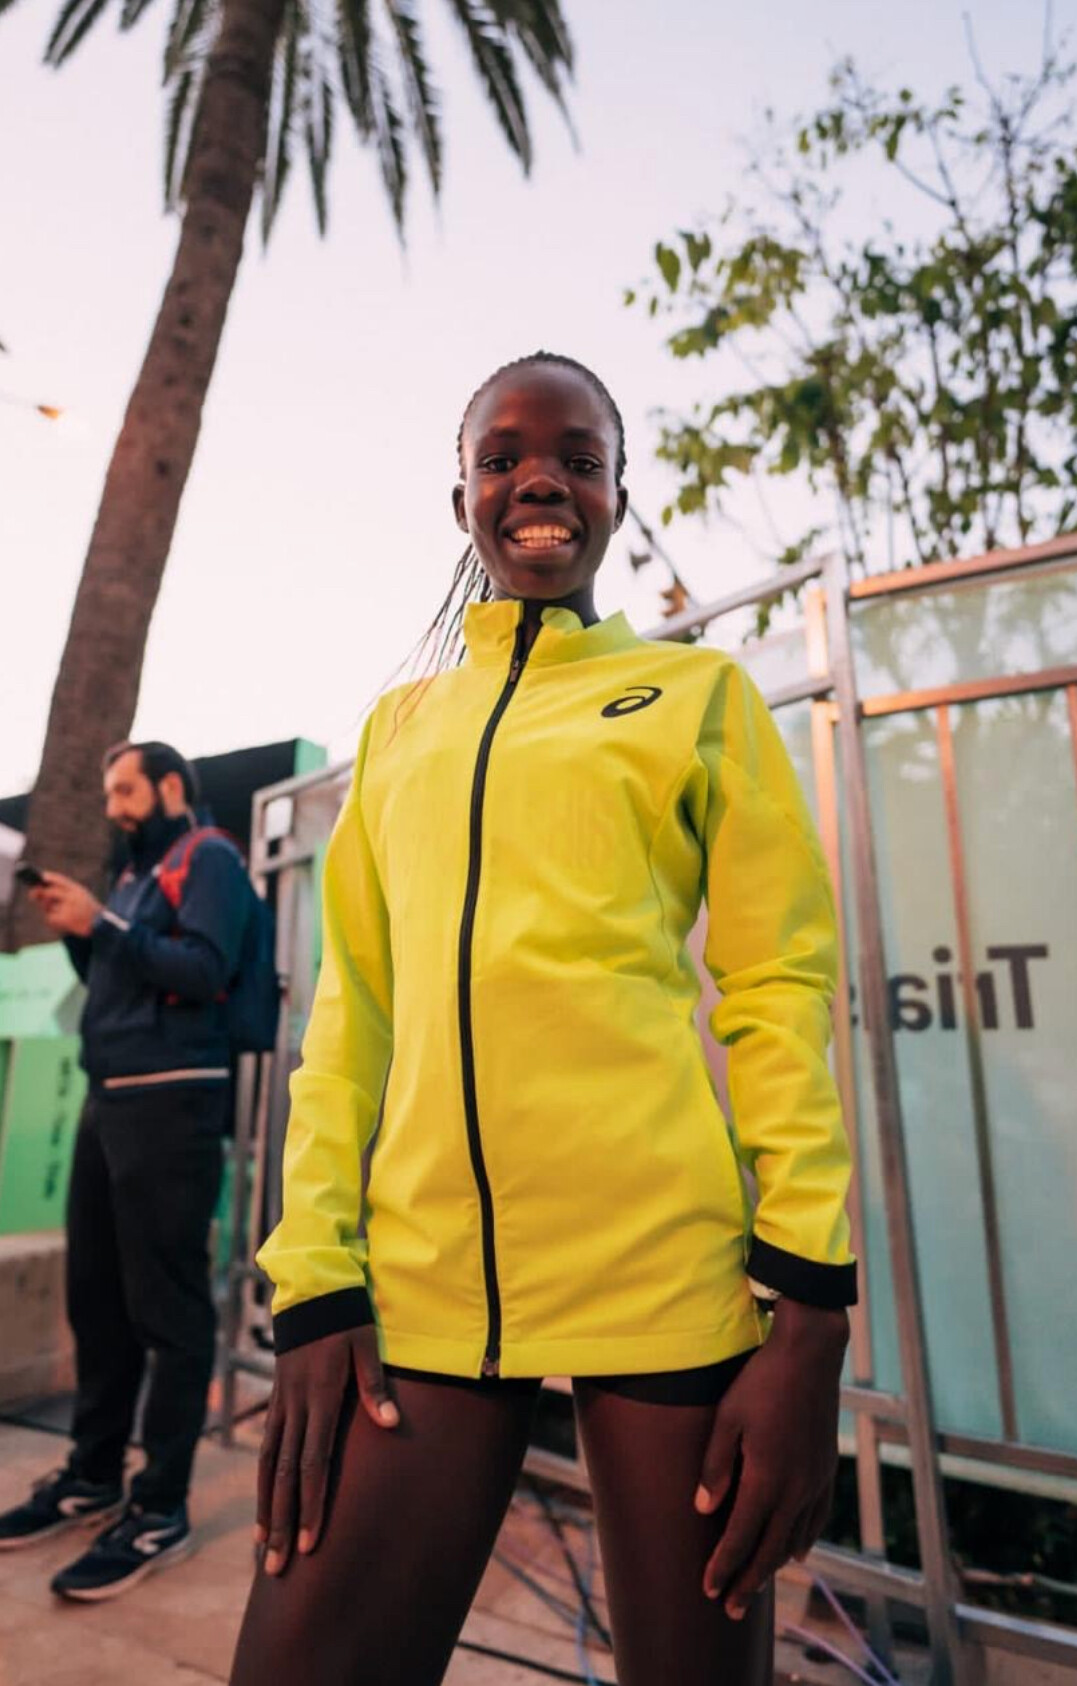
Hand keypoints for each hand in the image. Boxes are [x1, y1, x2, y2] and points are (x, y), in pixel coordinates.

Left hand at [30, 873, 101, 936]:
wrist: (102, 928)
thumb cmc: (88, 912)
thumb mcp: (81, 898)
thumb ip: (64, 893)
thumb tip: (40, 894)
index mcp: (78, 890)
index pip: (61, 880)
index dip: (50, 877)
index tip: (41, 876)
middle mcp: (73, 897)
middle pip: (49, 892)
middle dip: (40, 893)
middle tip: (32, 895)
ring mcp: (68, 909)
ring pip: (48, 906)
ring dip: (49, 909)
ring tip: (63, 915)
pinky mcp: (64, 920)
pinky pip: (49, 917)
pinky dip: (52, 920)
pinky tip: (63, 923)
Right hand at [255, 1323, 397, 1575]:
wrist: (310, 1290)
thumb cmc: (345, 1317)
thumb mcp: (366, 1345)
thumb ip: (375, 1386)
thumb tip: (391, 1423)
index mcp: (318, 1396)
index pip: (313, 1463)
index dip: (311, 1504)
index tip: (310, 1542)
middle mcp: (293, 1406)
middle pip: (285, 1476)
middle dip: (282, 1523)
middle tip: (278, 1567)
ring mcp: (281, 1405)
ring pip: (269, 1467)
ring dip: (267, 1510)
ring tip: (263, 1550)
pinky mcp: (276, 1401)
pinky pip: (266, 1449)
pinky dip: (263, 1483)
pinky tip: (264, 1507)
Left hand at [695, 1300, 847, 1617]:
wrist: (811, 1354)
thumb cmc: (761, 1381)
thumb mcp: (727, 1417)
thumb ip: (715, 1466)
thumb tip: (703, 1510)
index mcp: (767, 1478)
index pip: (742, 1536)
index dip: (724, 1566)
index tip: (708, 1589)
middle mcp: (796, 1488)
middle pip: (770, 1549)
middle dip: (749, 1580)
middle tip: (731, 1609)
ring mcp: (816, 1480)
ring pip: (795, 1537)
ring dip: (775, 1565)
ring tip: (758, 1586)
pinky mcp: (826, 1468)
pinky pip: (817, 1517)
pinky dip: (804, 1539)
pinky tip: (796, 1550)